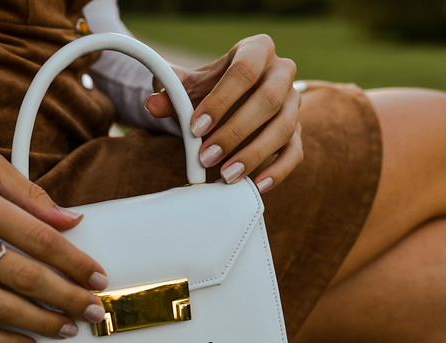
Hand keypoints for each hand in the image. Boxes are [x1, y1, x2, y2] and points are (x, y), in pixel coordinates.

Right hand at [0, 153, 108, 342]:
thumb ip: (30, 193)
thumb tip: (71, 220)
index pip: (35, 236)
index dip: (72, 261)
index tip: (96, 277)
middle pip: (21, 276)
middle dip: (65, 297)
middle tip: (92, 309)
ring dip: (40, 322)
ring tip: (67, 326)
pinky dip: (0, 342)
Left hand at [145, 34, 301, 192]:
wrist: (223, 102)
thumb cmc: (207, 90)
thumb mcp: (188, 87)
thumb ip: (171, 93)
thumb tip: (152, 103)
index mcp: (257, 50)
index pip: (245, 70)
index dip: (221, 100)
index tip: (195, 127)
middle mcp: (282, 72)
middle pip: (269, 100)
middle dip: (235, 132)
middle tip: (206, 157)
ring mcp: (293, 103)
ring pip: (284, 127)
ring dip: (253, 155)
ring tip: (225, 175)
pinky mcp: (296, 131)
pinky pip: (295, 152)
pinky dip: (278, 171)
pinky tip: (257, 185)